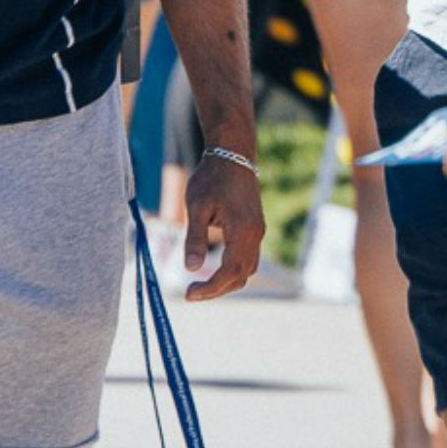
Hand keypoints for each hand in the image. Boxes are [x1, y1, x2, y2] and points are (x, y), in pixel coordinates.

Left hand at [182, 150, 265, 300]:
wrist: (233, 154)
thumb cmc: (212, 178)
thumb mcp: (197, 207)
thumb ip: (195, 238)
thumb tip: (191, 268)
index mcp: (243, 230)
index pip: (230, 272)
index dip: (210, 288)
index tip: (188, 293)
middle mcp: (256, 233)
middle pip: (241, 276)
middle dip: (217, 289)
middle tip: (191, 293)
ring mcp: (258, 230)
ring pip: (247, 269)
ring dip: (226, 282)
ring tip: (201, 284)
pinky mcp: (255, 227)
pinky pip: (248, 258)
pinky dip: (233, 270)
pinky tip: (214, 268)